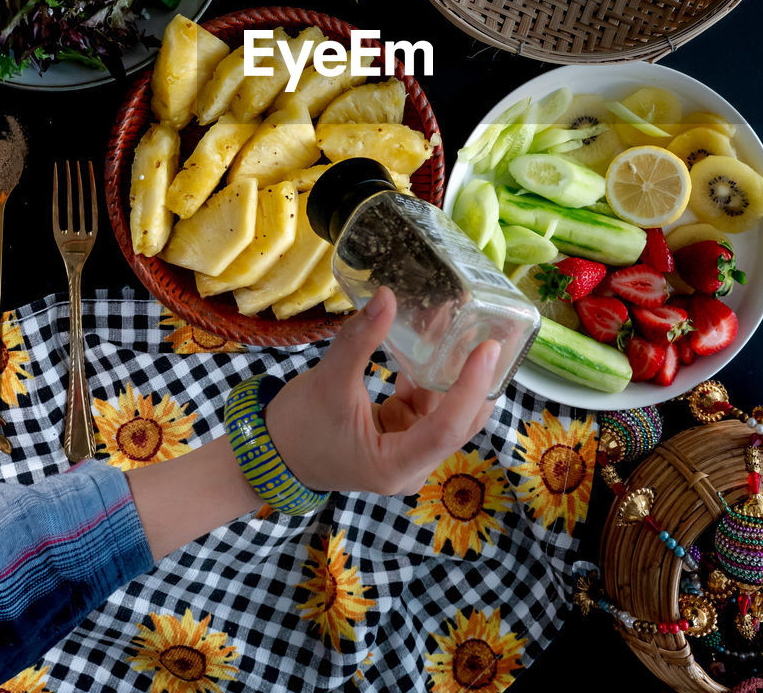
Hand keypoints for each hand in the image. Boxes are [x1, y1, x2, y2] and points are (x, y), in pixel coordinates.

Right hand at [263, 287, 499, 496]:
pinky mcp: (402, 438)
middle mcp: (412, 466)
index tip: (488, 348)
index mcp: (395, 465)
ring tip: (459, 327)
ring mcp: (409, 453)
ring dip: (450, 372)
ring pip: (444, 410)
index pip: (448, 428)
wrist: (274, 451)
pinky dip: (428, 377)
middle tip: (488, 331)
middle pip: (458, 422)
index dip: (471, 387)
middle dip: (473, 378)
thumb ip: (360, 340)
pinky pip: (427, 406)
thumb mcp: (328, 381)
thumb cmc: (299, 425)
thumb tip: (387, 296)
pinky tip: (430, 345)